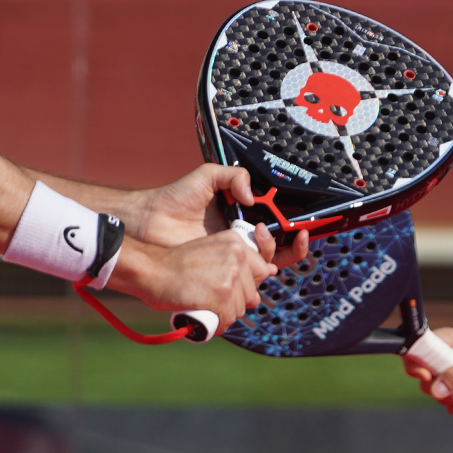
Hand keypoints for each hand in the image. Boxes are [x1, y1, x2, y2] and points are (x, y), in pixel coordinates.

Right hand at [108, 223, 282, 332]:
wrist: (151, 270)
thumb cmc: (176, 264)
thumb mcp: (210, 251)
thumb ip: (236, 260)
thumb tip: (271, 271)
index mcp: (235, 242)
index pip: (261, 270)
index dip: (245, 284)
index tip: (228, 287)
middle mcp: (237, 256)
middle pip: (251, 293)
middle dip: (234, 301)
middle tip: (210, 297)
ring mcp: (230, 276)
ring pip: (240, 309)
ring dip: (224, 314)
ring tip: (205, 307)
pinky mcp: (222, 296)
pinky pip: (228, 320)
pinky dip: (217, 325)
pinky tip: (205, 319)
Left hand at [126, 163, 308, 269]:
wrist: (151, 220)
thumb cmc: (176, 197)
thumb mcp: (208, 176)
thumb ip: (234, 176)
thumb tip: (253, 197)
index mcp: (243, 215)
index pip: (275, 223)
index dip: (292, 225)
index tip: (301, 224)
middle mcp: (241, 236)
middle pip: (278, 246)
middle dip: (294, 244)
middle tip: (296, 234)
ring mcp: (232, 254)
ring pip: (267, 262)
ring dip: (277, 255)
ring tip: (262, 237)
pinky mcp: (220, 270)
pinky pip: (245, 277)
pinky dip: (258, 274)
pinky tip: (258, 263)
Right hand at [403, 326, 452, 417]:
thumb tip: (436, 391)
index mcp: (443, 342)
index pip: (415, 353)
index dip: (415, 367)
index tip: (428, 377)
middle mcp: (441, 360)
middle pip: (427, 384)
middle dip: (452, 392)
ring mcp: (448, 377)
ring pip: (441, 399)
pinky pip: (452, 407)